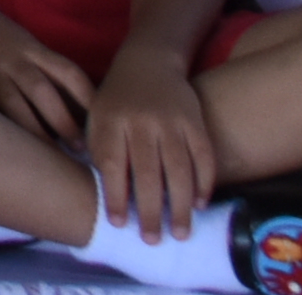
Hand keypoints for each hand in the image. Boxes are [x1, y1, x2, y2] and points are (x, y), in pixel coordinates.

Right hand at [0, 0, 96, 141]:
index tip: (102, 125)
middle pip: (43, 93)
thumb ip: (51, 74)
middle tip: (80, 149)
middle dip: (64, 123)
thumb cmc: (3, 39)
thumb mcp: (30, 47)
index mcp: (34, 50)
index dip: (88, 99)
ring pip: (15, 107)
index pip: (69, 73)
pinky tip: (13, 151)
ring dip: (35, 135)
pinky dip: (1, 131)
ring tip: (52, 159)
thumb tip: (82, 113)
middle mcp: (14, 62)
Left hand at [82, 41, 218, 239]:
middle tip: (153, 241)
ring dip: (180, 204)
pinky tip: (200, 204)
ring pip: (178, 168)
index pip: (112, 163)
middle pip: (147, 172)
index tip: (119, 224)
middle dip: (150, 210)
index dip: (115, 195)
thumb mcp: (97, 116)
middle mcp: (141, 120)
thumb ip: (99, 151)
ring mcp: (171, 120)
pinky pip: (203, 155)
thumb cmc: (117, 99)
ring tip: (180, 233)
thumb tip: (105, 195)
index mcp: (111, 120)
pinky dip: (204, 182)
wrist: (147, 61)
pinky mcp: (195, 120)